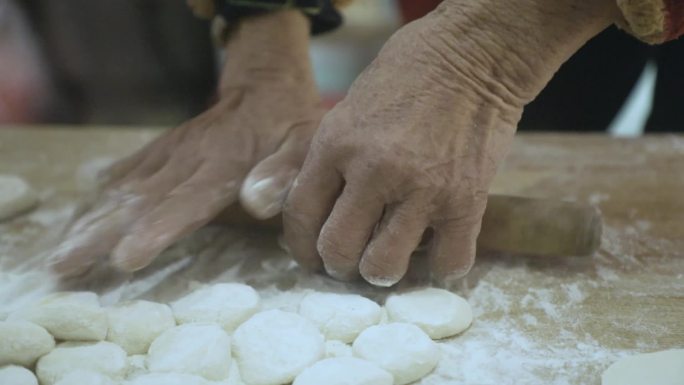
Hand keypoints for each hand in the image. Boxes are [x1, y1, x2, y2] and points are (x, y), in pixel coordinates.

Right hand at [51, 11, 319, 275]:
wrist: (266, 91)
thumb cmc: (291, 129)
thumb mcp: (304, 147)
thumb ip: (284, 175)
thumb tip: (256, 203)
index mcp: (223, 164)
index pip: (185, 201)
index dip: (156, 229)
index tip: (126, 256)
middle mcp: (188, 158)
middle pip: (141, 200)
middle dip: (103, 232)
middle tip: (66, 264)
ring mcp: (170, 153)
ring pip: (124, 187)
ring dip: (91, 218)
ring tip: (61, 251)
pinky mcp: (162, 150)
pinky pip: (127, 171)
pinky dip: (101, 193)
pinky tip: (81, 214)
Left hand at [283, 0, 616, 285]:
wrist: (476, 55)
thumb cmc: (408, 76)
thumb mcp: (348, 109)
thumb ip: (325, 160)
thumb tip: (305, 207)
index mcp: (336, 144)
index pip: (301, 216)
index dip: (300, 246)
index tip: (311, 254)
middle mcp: (373, 171)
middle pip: (337, 251)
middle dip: (338, 265)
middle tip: (348, 259)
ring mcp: (422, 190)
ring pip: (383, 268)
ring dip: (381, 271)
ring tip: (387, 256)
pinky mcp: (466, 202)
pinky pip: (448, 263)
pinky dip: (440, 266)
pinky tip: (435, 249)